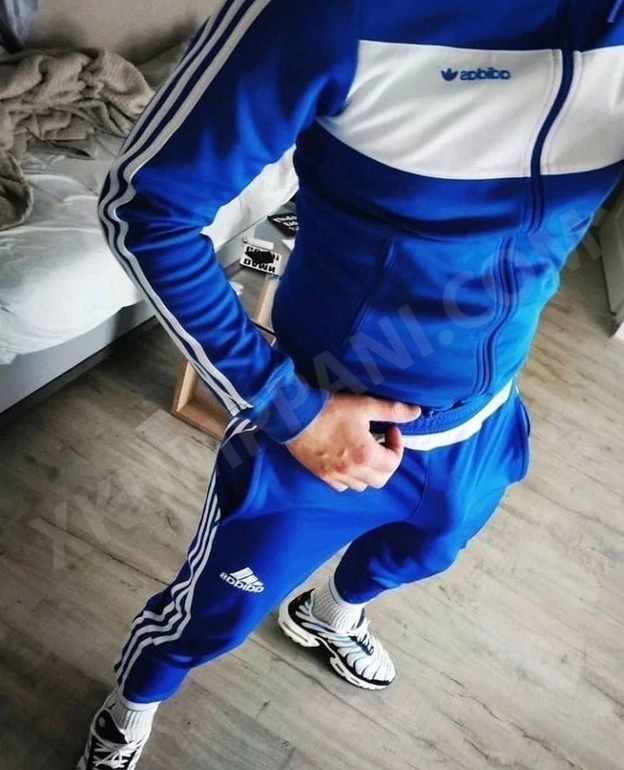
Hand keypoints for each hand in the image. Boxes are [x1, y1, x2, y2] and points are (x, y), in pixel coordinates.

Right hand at [285, 393, 420, 491]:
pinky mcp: (322, 475)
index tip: (391, 430)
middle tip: (383, 444)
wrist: (293, 416)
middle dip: (388, 462)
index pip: (394, 462)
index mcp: (365, 455)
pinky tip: (348, 461)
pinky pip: (343, 486)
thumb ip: (392, 410)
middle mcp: (352, 471)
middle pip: (382, 479)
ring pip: (363, 485)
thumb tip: (415, 412)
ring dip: (370, 472)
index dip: (398, 446)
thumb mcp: (364, 405)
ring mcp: (335, 476)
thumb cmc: (328, 409)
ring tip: (367, 452)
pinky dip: (351, 478)